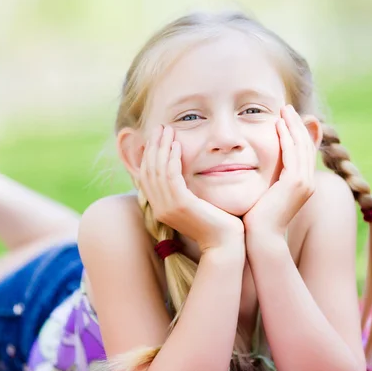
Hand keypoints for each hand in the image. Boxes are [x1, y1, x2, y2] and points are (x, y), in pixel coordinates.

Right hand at [139, 125, 244, 250]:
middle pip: (148, 171)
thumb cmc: (216, 222)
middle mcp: (160, 209)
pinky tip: (177, 145)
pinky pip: (170, 176)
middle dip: (153, 147)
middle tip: (159, 128)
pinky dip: (171, 158)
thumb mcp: (195, 204)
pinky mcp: (180, 205)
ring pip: (157, 170)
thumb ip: (185, 190)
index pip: (146, 177)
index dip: (149, 155)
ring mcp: (167, 208)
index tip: (156, 137)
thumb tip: (182, 172)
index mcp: (160, 208)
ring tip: (167, 130)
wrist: (225, 243)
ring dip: (162, 147)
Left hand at [243, 105, 316, 236]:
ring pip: (301, 146)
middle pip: (306, 145)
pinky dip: (286, 137)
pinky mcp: (296, 183)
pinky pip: (292, 154)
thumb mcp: (265, 193)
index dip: (296, 132)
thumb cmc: (257, 219)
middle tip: (286, 107)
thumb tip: (256, 168)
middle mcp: (308, 182)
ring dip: (292, 126)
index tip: (285, 117)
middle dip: (297, 124)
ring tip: (283, 110)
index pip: (303, 151)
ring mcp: (304, 183)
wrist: (260, 237)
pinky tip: (278, 125)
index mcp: (303, 184)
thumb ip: (267, 179)